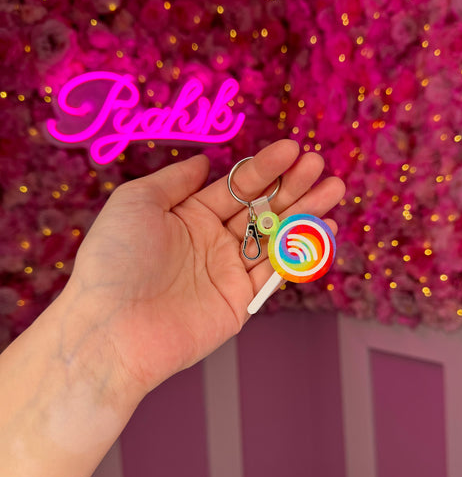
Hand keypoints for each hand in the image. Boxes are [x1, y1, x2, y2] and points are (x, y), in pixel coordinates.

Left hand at [61, 139, 344, 394]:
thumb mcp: (137, 202)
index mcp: (190, 216)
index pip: (237, 187)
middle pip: (263, 209)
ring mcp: (228, 272)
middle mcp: (212, 241)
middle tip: (320, 167)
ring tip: (333, 190)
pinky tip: (324, 229)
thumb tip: (203, 161)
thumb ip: (174, 179)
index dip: (265, 168)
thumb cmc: (117, 259)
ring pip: (276, 237)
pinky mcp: (240, 301)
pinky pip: (276, 272)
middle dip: (293, 187)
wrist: (113, 327)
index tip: (292, 149)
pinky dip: (302, 252)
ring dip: (306, 214)